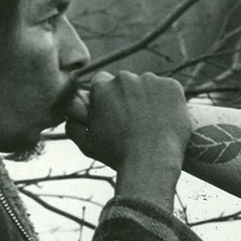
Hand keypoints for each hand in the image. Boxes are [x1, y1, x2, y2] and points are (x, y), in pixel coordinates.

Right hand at [65, 70, 190, 210]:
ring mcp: (151, 80)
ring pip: (149, 85)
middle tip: (136, 120)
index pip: (102, 82)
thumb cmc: (117, 155)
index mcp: (101, 87)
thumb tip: (69, 117)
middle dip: (129, 96)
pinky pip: (169, 90)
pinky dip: (169, 101)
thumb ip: (73, 127)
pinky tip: (166, 120)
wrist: (151, 161)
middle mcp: (125, 78)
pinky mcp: (172, 86)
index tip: (116, 110)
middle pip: (126, 82)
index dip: (109, 97)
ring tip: (152, 123)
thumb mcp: (88, 145)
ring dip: (149, 98)